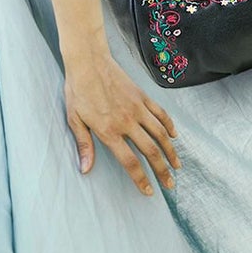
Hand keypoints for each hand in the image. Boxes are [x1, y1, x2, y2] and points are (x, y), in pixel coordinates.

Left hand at [64, 50, 181, 195]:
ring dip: (170, 151)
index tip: (149, 191)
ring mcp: (137, 108)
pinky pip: (160, 113)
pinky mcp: (142, 96)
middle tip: (170, 184)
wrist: (89, 61)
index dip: (141, 179)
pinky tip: (174, 135)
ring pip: (160, 134)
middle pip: (151, 151)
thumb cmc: (78, 90)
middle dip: (162, 171)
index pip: (130, 162)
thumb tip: (85, 169)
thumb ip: (84, 145)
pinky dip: (169, 125)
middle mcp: (127, 122)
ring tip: (177, 165)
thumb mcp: (74, 119)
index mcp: (109, 131)